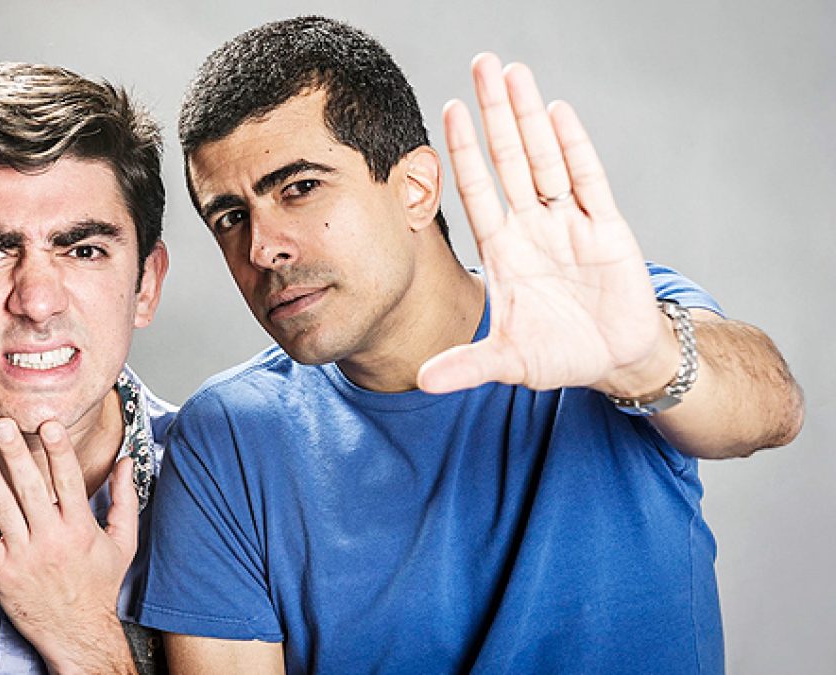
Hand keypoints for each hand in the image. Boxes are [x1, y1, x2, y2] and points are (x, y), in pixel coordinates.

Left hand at [0, 418, 137, 673]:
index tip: (47, 424)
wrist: (78, 634)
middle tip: (0, 424)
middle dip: (13, 452)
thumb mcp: (122, 543)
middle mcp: (51, 539)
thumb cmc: (99, 586)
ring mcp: (23, 556)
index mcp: (81, 529)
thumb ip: (124, 499)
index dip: (58, 450)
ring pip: (0, 506)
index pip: (68, 480)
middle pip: (29, 487)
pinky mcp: (0, 572)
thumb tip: (127, 462)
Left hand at [417, 53, 677, 396]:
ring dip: (529, 117)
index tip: (447, 109)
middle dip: (494, 113)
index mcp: (504, 251)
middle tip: (481, 63)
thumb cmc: (558, 354)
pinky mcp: (607, 230)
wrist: (614, 360)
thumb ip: (466, 365)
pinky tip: (558, 112)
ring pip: (545, 159)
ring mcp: (570, 224)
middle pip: (508, 159)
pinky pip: (589, 181)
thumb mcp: (508, 362)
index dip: (463, 150)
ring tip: (514, 71)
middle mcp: (533, 227)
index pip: (478, 190)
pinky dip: (574, 147)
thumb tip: (420, 381)